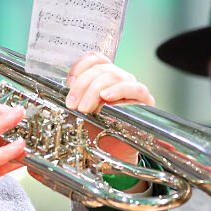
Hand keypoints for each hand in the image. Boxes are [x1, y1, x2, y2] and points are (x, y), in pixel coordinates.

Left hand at [65, 53, 154, 168]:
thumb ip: (75, 96)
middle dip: (83, 85)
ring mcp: (132, 88)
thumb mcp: (80, 111)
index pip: (95, 59)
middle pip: (101, 68)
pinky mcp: (144, 100)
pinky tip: (107, 97)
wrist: (112, 152)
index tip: (69, 83)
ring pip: (114, 76)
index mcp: (104, 77)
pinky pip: (135, 89)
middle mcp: (119, 79)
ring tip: (86, 107)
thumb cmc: (97, 130)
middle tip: (73, 103)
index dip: (80, 67)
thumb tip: (66, 88)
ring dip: (95, 90)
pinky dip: (119, 90)